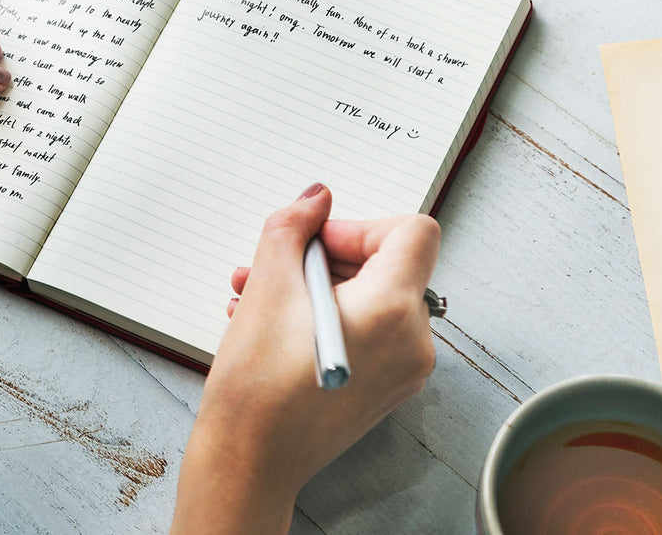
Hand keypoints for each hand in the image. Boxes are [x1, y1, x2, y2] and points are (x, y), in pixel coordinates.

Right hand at [170, 185, 439, 533]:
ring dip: (318, 287)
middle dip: (327, 258)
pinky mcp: (385, 389)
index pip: (412, 233)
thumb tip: (316, 199)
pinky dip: (328, 318)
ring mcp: (403, 371)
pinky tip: (275, 324)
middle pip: (389, 266)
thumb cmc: (258, 388)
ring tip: (258, 295)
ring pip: (371, 300)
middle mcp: (413, 343)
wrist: (249, 462)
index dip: (361, 226)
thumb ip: (293, 228)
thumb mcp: (268, 287)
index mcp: (394, 311)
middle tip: (276, 265)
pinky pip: (368, 333)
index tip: (318, 241)